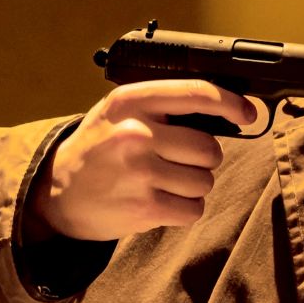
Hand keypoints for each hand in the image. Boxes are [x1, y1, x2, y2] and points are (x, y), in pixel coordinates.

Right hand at [29, 80, 255, 240]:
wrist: (56, 192)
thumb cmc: (99, 148)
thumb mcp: (121, 112)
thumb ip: (164, 107)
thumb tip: (226, 113)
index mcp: (132, 101)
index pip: (197, 94)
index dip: (231, 103)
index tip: (248, 112)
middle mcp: (136, 133)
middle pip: (208, 148)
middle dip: (204, 158)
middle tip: (178, 161)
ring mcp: (140, 172)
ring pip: (205, 180)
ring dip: (194, 185)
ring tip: (164, 182)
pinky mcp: (144, 207)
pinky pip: (193, 209)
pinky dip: (185, 208)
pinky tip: (161, 201)